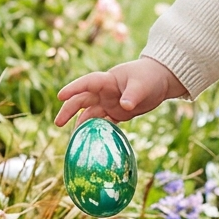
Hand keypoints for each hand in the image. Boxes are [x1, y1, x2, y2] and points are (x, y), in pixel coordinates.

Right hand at [55, 57, 184, 127]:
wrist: (161, 81)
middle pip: (82, 100)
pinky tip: (90, 141)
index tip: (60, 96)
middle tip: (58, 123)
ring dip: (81, 124)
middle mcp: (105, 92)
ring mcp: (109, 103)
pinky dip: (96, 130)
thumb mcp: (142, 85)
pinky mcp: (117, 113)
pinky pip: (103, 123)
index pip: (86, 83)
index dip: (73, 88)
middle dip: (69, 110)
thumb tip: (125, 106)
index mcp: (108, 80)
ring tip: (73, 138)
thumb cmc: (150, 77)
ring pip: (90, 113)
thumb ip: (133, 95)